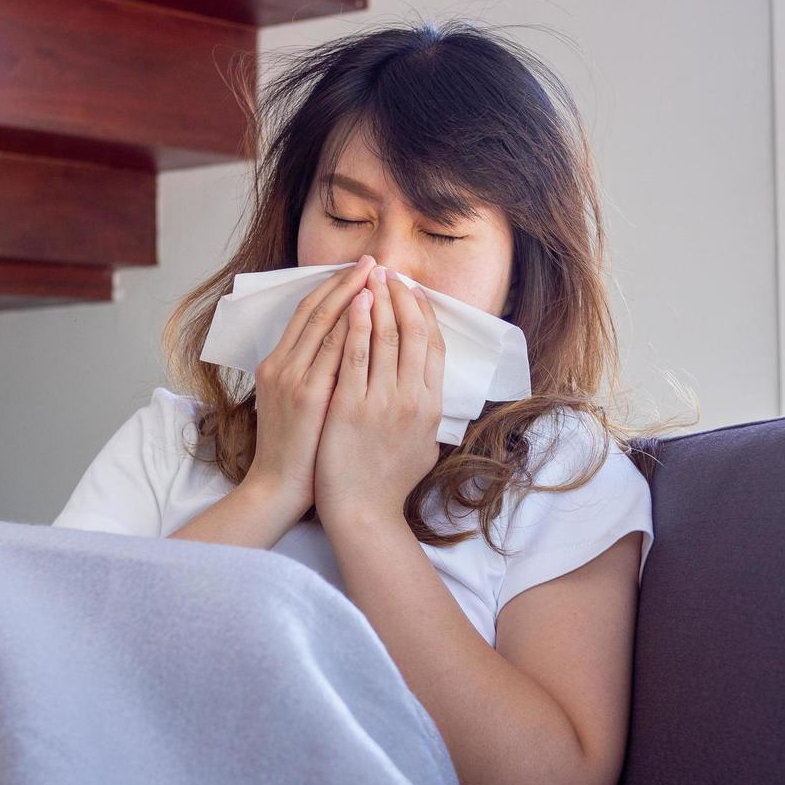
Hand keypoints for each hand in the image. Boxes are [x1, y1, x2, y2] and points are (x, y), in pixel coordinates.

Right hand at [244, 254, 376, 516]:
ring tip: (377, 275)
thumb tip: (344, 350)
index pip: (306, 313)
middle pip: (316, 309)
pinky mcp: (307, 396)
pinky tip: (372, 311)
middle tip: (373, 260)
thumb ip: (312, 375)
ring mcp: (292, 379)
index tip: (358, 270)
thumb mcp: (295, 404)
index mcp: (276, 364)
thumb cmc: (297, 451)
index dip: (333, 288)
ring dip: (353, 295)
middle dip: (346, 282)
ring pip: (325, 324)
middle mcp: (281, 365)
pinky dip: (352, 328)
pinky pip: (335, 353)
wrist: (278, 489)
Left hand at [314, 264, 446, 526]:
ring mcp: (382, 401)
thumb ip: (429, 415)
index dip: (423, 313)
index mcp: (432, 406)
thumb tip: (431, 389)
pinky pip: (354, 354)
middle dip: (400, 296)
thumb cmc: (388, 483)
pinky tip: (352, 302)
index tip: (412, 292)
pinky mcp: (351, 406)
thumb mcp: (424, 447)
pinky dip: (355, 324)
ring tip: (370, 276)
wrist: (361, 512)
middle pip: (411, 333)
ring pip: (384, 336)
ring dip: (378, 300)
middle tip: (390, 272)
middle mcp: (412, 399)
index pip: (433, 345)